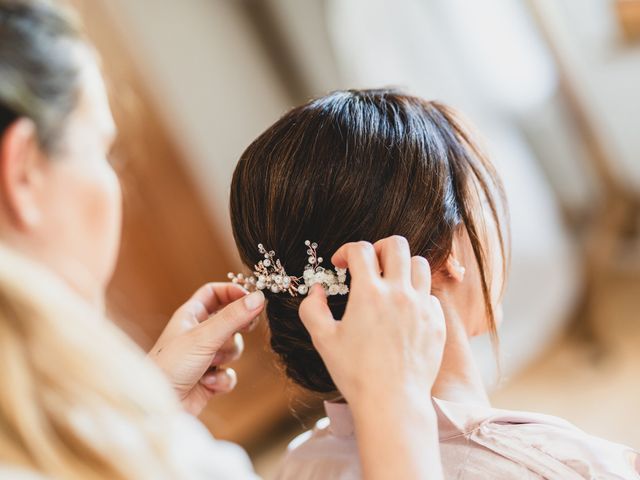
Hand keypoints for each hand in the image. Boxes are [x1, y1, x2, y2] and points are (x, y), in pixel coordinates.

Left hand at [149, 283, 264, 415]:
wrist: (157, 406)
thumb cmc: (170, 365)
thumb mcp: (205, 336)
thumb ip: (233, 317)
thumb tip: (259, 297)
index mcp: (190, 316)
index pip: (214, 293)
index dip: (233, 292)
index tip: (251, 297)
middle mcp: (198, 334)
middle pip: (229, 320)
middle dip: (238, 327)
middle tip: (247, 326)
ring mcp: (204, 357)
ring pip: (233, 348)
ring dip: (226, 356)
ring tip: (210, 363)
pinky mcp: (209, 380)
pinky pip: (229, 374)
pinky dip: (222, 379)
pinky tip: (207, 383)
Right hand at [299, 236, 445, 405]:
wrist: (392, 402)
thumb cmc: (355, 373)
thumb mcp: (322, 339)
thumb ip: (312, 308)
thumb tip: (317, 289)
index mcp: (369, 293)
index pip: (361, 249)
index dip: (346, 250)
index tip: (341, 264)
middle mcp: (399, 293)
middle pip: (396, 245)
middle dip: (379, 247)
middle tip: (370, 264)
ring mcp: (422, 306)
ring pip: (420, 264)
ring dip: (403, 267)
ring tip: (391, 282)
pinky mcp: (437, 322)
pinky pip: (431, 295)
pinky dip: (417, 295)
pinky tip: (404, 311)